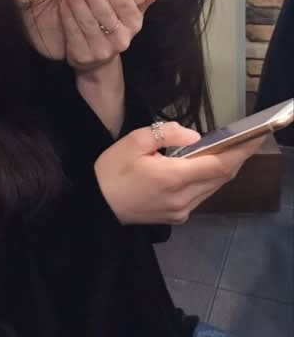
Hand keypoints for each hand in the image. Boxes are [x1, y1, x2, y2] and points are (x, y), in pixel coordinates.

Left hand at [58, 0, 164, 71]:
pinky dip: (66, 12)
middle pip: (103, 8)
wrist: (97, 62)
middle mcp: (121, 39)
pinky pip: (73, 30)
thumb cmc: (114, 28)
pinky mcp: (83, 56)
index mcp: (134, 25)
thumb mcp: (131, 14)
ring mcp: (102, 50)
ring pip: (86, 18)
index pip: (123, 1)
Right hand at [94, 122, 265, 224]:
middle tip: (249, 139)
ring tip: (233, 149)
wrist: (96, 205)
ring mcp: (181, 211)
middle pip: (220, 177)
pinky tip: (208, 166)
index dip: (239, 151)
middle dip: (237, 158)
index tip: (253, 138)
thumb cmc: (112, 169)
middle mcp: (182, 198)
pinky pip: (201, 195)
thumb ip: (167, 134)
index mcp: (172, 177)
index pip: (217, 165)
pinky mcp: (176, 217)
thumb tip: (194, 136)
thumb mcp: (134, 141)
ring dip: (224, 169)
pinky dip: (210, 179)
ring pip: (213, 187)